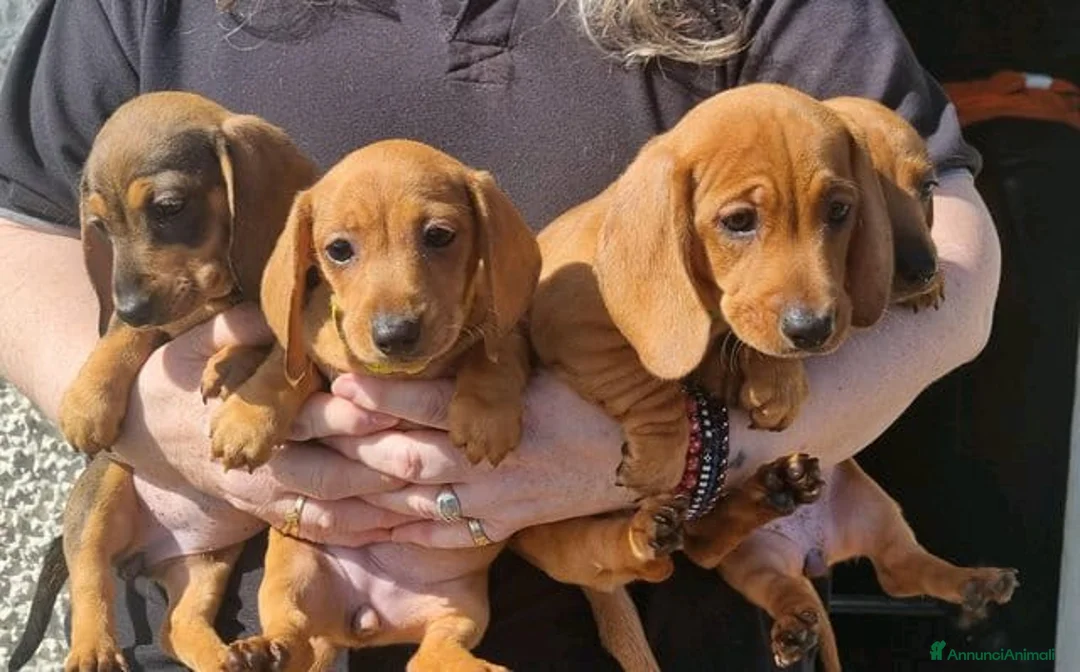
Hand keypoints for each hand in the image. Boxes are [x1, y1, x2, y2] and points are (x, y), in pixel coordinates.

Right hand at [111, 304, 418, 545]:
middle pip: (336, 473)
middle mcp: (263, 467)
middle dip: (390, 467)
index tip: (403, 404)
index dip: (359, 413)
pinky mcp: (272, 515)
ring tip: (438, 494)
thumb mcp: (200, 342)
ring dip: (387, 507)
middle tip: (441, 456)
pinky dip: (363, 532)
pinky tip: (403, 525)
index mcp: (250, 418)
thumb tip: (279, 313)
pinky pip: (323, 532)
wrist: (141, 434)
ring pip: (336, 510)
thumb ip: (243, 328)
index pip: (315, 418)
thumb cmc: (178, 376)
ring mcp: (268, 497)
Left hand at [326, 370, 636, 547]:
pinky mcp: (499, 525)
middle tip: (300, 431)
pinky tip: (358, 524)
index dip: (379, 394)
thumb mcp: (546, 367)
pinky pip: (439, 533)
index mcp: (504, 412)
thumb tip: (438, 334)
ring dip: (356, 491)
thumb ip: (490, 360)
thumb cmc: (590, 400)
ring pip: (412, 499)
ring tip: (308, 480)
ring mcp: (493, 500)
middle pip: (405, 455)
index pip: (427, 402)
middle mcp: (492, 461)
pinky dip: (395, 531)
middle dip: (348, 443)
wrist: (636, 458)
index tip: (337, 380)